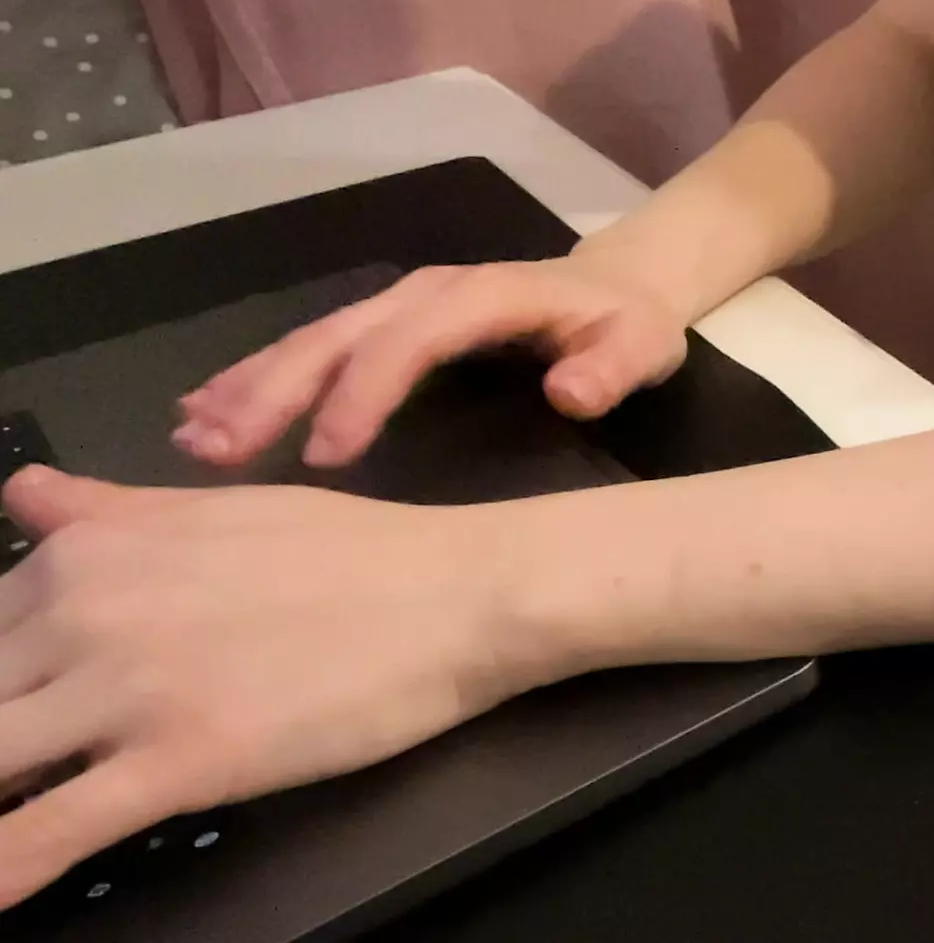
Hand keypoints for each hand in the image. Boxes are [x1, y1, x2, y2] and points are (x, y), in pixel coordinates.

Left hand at [0, 466, 516, 908]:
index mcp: (85, 553)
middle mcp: (83, 610)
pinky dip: (5, 869)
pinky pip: (48, 833)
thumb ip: (107, 514)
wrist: (456, 594)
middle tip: (34, 761)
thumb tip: (23, 496)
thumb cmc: (353, 553)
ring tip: (13, 811)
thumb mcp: (218, 513)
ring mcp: (127, 690)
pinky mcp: (178, 763)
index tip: (26, 709)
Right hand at [175, 254, 688, 467]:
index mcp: (484, 296)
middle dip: (276, 390)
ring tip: (195, 436)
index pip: (412, 339)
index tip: (324, 454)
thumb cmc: (626, 324)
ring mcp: (400, 304)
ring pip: (314, 340)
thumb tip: (571, 392)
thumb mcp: (643, 344)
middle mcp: (428, 293)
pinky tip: (204, 412)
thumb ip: (613, 367)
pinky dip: (257, 377)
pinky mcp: (384, 323)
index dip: (365, 391)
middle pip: (341, 335)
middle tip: (219, 448)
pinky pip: (313, 347)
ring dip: (251, 385)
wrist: (618, 285)